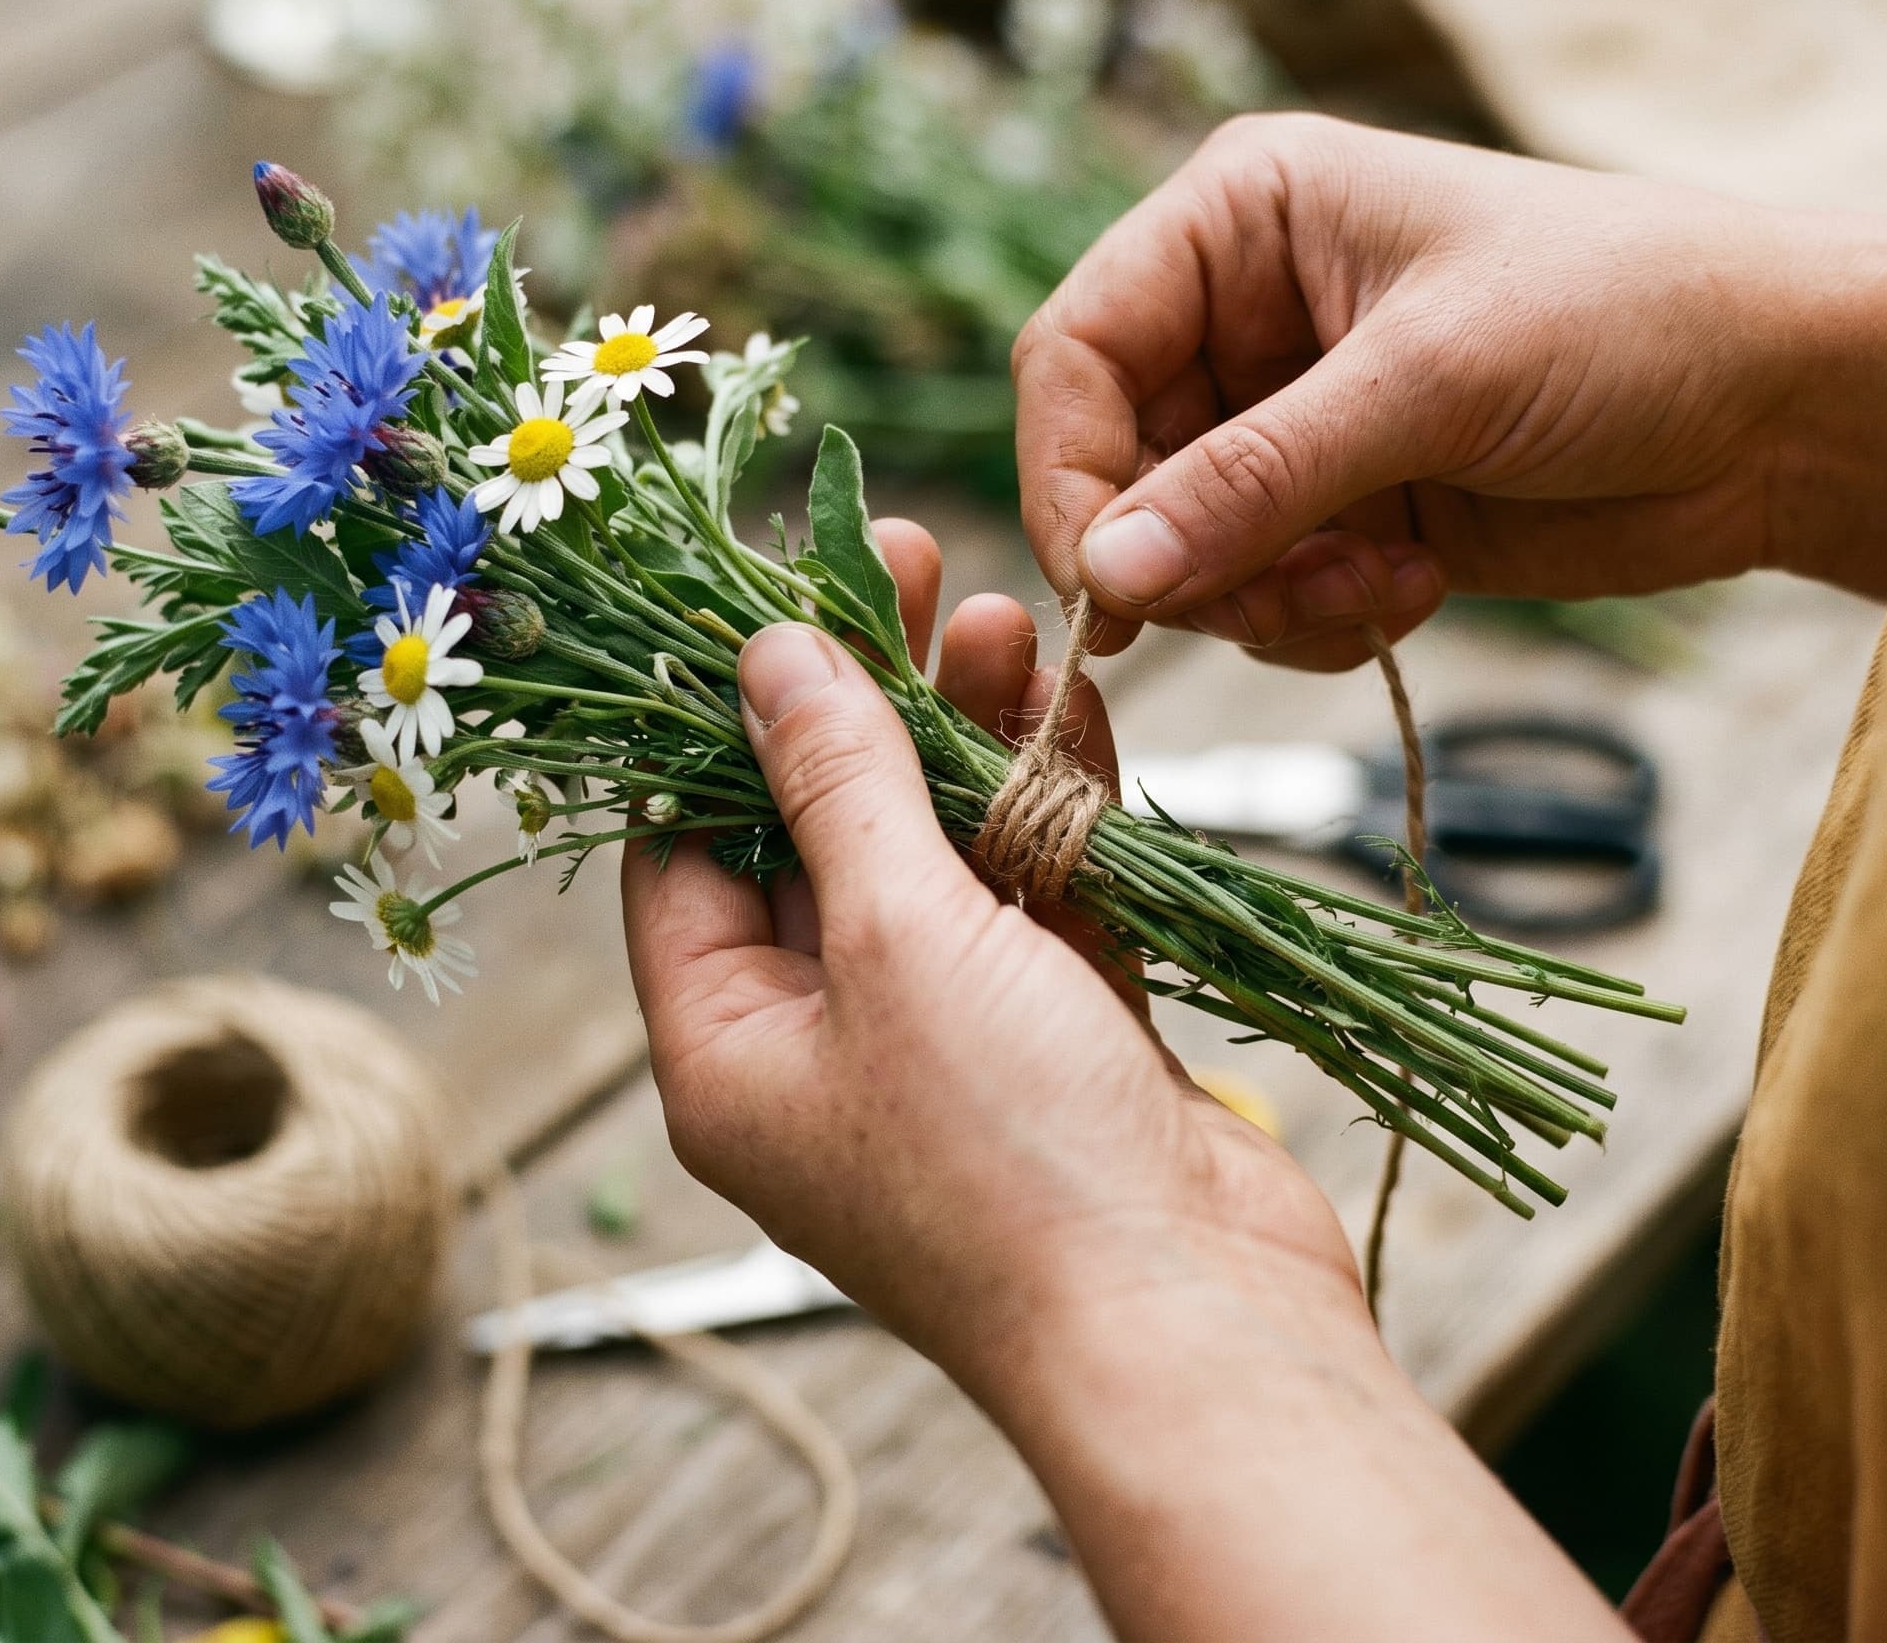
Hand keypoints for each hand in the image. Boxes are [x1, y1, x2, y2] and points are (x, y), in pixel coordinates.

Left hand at [622, 519, 1364, 1399]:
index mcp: (731, 1052)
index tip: (773, 594)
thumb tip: (765, 656)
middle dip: (868, 704)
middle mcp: (828, 1050)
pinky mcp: (1063, 1041)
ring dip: (971, 739)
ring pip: (943, 856)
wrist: (1200, 1322)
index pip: (686, 854)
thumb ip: (838, 783)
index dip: (724, 721)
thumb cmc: (1010, 1156)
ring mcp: (953, 1046)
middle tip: (904, 564)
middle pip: (824, 839)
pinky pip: (1039, 897)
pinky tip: (1070, 705)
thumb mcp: (896, 940)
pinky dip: (1054, 809)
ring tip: (1000, 617)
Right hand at [1015, 113, 1886, 663]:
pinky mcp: (1341, 509)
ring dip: (1264, 596)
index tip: (1110, 582)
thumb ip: (1257, 479)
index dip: (1071, 471)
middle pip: (1116, 467)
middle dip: (1190, 555)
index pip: (1077, 349)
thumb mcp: (1431, 381)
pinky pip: (1257, 595)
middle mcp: (1246, 314)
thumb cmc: (1629, 318)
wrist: (1785, 407)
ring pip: (1181, 551)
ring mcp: (1293, 421)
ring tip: (1377, 584)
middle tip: (1280, 596)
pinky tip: (1410, 589)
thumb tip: (1107, 576)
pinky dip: (1310, 618)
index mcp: (1242, 218)